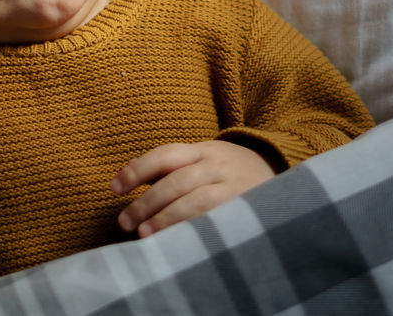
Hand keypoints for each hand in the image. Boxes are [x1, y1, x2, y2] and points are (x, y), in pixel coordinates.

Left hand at [110, 140, 275, 237]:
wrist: (279, 173)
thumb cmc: (228, 171)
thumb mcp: (202, 159)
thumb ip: (168, 167)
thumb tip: (127, 172)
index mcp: (203, 151)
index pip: (165, 155)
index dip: (137, 170)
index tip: (113, 188)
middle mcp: (218, 165)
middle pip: (177, 181)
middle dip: (147, 202)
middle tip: (124, 221)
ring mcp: (234, 187)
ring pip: (197, 201)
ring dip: (168, 219)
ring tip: (145, 235)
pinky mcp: (246, 210)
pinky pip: (217, 221)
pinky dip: (194, 231)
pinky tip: (178, 242)